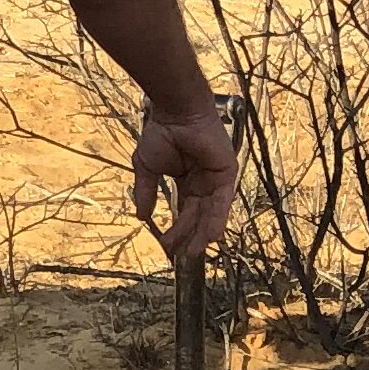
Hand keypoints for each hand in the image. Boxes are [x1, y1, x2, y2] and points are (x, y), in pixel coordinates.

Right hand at [132, 102, 239, 265]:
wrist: (175, 113)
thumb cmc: (161, 133)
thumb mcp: (147, 168)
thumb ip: (146, 192)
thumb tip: (141, 217)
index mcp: (186, 180)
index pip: (184, 211)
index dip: (176, 229)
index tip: (166, 245)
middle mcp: (203, 182)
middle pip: (198, 215)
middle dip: (189, 235)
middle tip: (181, 255)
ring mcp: (216, 179)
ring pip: (211, 212)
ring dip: (203, 233)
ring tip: (194, 251)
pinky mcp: (227, 173)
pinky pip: (223, 201)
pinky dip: (217, 218)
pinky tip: (210, 236)